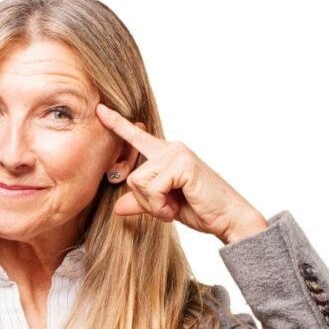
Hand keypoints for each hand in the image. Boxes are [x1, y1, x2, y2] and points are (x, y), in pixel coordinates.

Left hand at [95, 103, 268, 243]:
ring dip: (154, 205)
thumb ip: (142, 203)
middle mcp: (170, 149)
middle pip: (132, 177)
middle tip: (168, 208)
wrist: (228, 219)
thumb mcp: (164, 207)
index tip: (100, 109)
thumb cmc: (201, 209)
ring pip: (139, 182)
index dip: (117, 124)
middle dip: (146, 201)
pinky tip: (177, 208)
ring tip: (174, 207)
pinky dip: (161, 206)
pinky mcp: (182, 164)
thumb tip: (117, 208)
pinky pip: (153, 188)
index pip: (137, 138)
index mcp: (166, 156)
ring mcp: (177, 154)